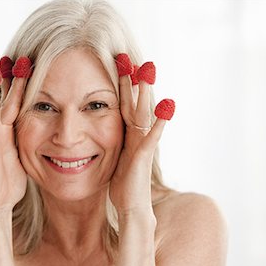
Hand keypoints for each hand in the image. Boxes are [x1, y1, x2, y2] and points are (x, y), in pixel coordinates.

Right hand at [0, 61, 27, 213]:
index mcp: (11, 134)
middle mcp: (0, 134)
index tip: (26, 64)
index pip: (17, 104)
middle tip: (6, 58)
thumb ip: (29, 142)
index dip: (20, 86)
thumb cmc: (10, 184)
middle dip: (5, 82)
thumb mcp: (25, 158)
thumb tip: (45, 133)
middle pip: (3, 103)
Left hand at [109, 61, 168, 216]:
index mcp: (126, 135)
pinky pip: (152, 136)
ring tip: (148, 70)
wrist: (131, 207)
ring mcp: (142, 145)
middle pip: (134, 103)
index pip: (122, 104)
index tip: (117, 64)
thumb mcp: (113, 158)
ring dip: (146, 92)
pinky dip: (160, 121)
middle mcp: (136, 136)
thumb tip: (98, 133)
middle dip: (133, 81)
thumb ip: (111, 142)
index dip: (120, 85)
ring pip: (143, 113)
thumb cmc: (122, 185)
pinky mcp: (143, 157)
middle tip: (130, 57)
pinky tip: (168, 105)